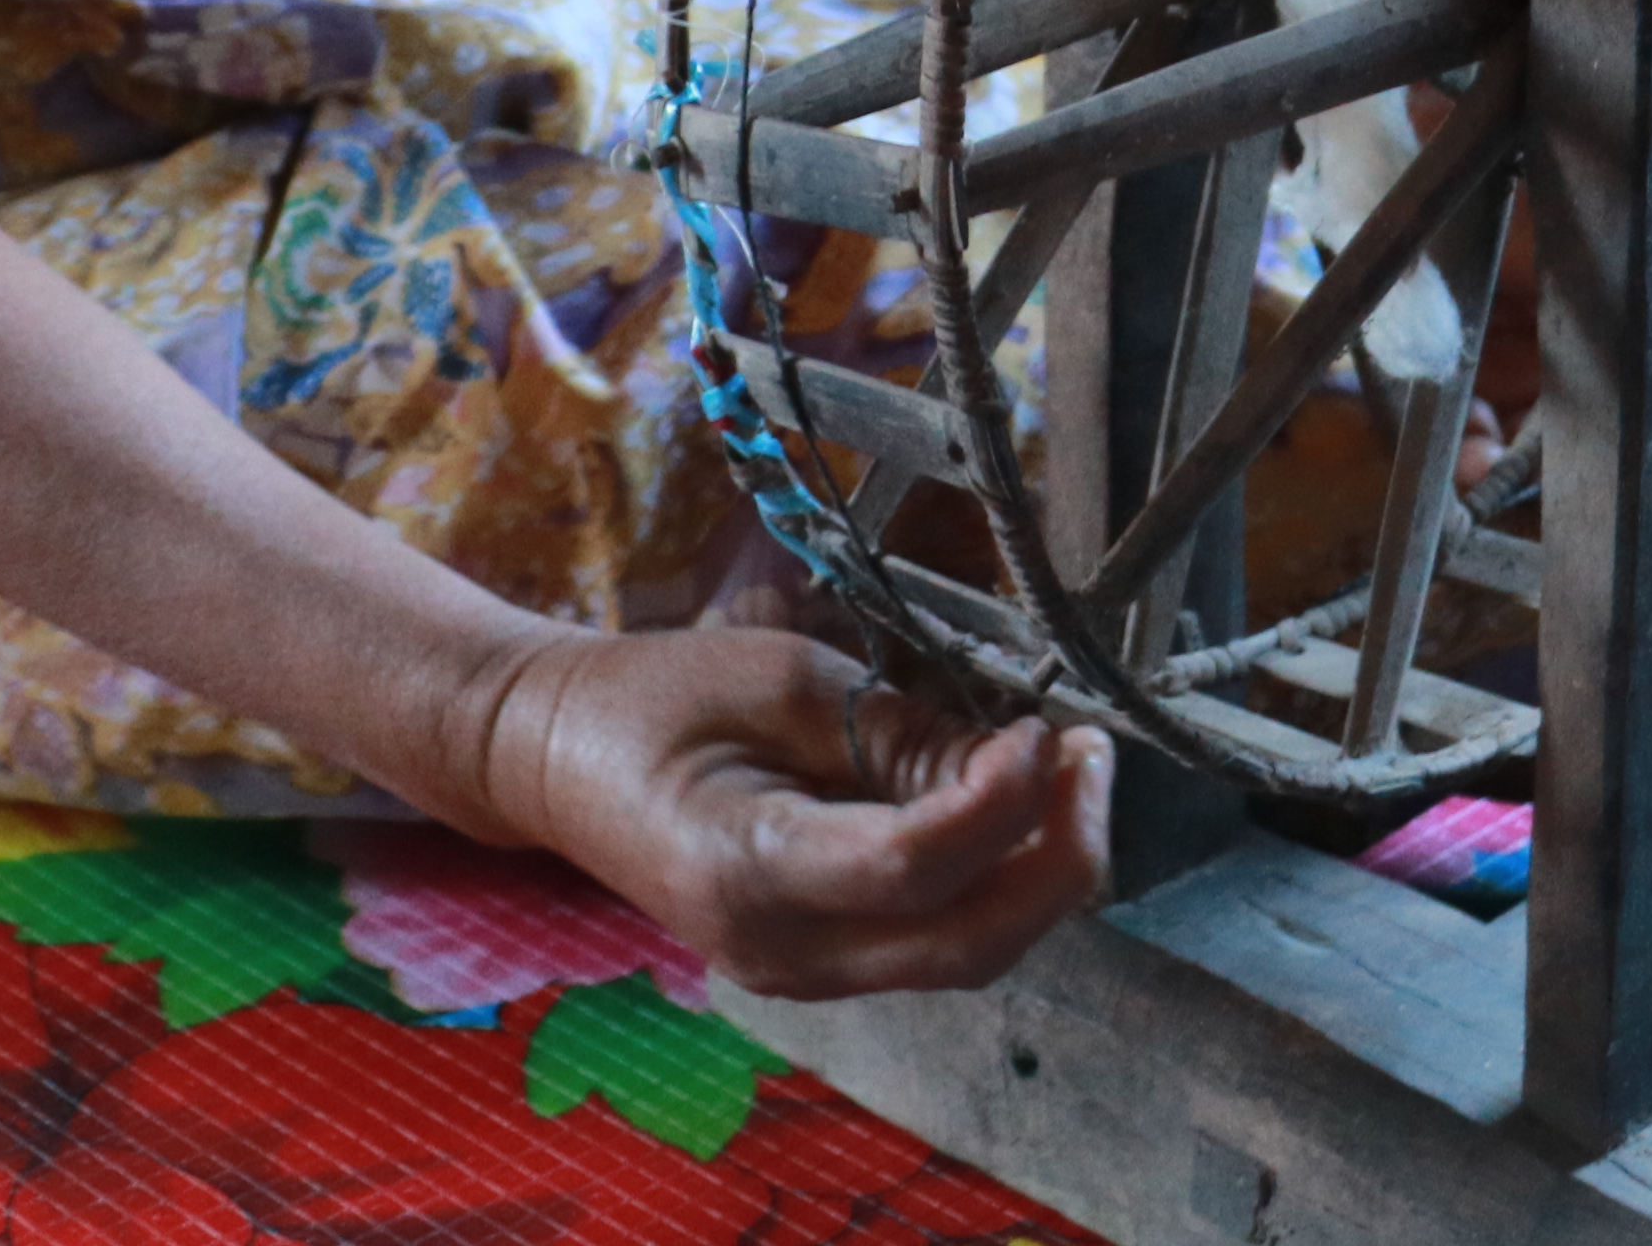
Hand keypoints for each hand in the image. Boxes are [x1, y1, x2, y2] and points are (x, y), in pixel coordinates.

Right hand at [475, 624, 1110, 1000]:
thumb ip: (900, 731)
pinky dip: (995, 879)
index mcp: (745, 872)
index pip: (910, 870)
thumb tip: (1019, 757)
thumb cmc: (655, 699)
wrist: (557, 760)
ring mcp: (804, 973)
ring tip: (1071, 771)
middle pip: (965, 946)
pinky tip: (1015, 803)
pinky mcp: (825, 961)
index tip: (1047, 731)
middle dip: (1058, 858)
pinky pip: (936, 938)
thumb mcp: (781, 677)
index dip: (1000, 804)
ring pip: (964, 954)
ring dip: (1039, 871)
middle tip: (1094, 758)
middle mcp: (783, 953)